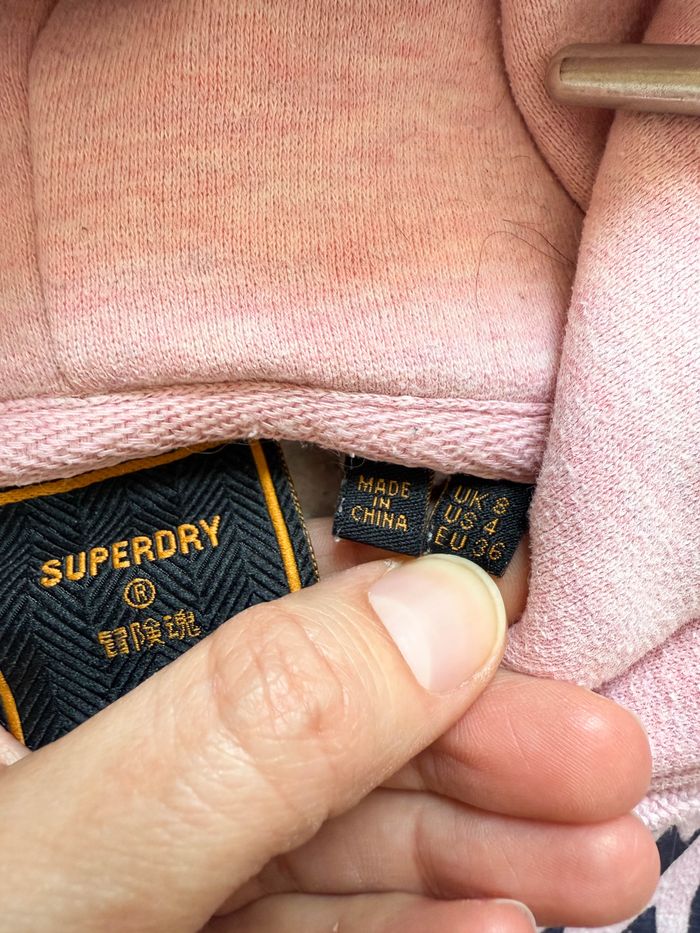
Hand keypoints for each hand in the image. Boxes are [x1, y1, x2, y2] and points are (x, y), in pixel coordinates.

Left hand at [0, 528, 657, 931]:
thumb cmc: (1, 926)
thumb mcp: (63, 865)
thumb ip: (240, 728)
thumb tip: (431, 605)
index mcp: (67, 729)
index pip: (260, 642)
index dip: (405, 637)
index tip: (523, 645)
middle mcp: (118, 800)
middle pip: (321, 750)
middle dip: (478, 757)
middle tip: (600, 762)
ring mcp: (159, 896)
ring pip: (338, 855)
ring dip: (479, 856)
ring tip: (598, 858)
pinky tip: (502, 928)